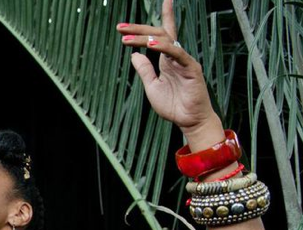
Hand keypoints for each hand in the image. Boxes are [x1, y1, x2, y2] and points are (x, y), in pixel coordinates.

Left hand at [119, 0, 223, 147]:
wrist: (189, 120)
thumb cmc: (173, 105)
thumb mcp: (152, 87)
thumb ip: (145, 70)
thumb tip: (134, 54)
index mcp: (166, 60)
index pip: (158, 37)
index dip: (142, 28)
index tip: (121, 27)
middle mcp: (175, 57)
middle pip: (158, 34)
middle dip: (139, 29)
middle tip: (120, 27)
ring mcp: (184, 60)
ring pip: (166, 40)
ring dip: (145, 37)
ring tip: (126, 38)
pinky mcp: (191, 68)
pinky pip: (177, 53)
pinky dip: (164, 47)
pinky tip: (150, 43)